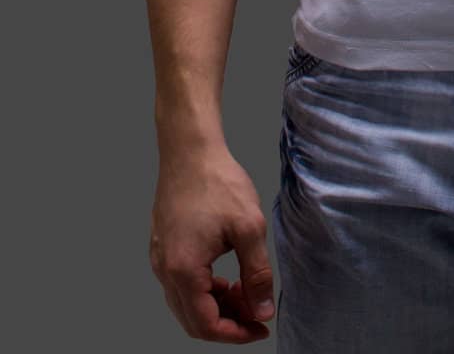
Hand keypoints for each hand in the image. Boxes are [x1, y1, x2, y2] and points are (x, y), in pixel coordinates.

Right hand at [149, 142, 276, 341]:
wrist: (190, 150)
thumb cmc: (217, 182)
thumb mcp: (249, 227)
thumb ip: (257, 274)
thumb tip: (262, 312)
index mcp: (184, 270)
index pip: (206, 325)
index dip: (236, 333)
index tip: (261, 327)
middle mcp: (165, 271)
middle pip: (193, 320)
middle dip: (228, 322)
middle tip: (256, 312)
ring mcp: (160, 260)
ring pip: (186, 304)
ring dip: (217, 307)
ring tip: (247, 292)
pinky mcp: (163, 248)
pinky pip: (182, 285)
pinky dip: (205, 291)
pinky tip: (228, 278)